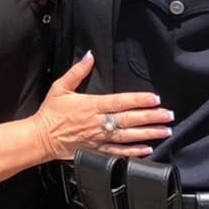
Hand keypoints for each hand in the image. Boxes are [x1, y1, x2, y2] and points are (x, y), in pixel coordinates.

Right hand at [31, 51, 173, 160]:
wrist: (40, 138)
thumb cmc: (51, 112)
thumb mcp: (61, 87)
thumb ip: (77, 71)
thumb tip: (90, 56)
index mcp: (92, 105)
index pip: (120, 102)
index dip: (139, 100)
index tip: (155, 99)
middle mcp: (98, 123)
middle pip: (129, 120)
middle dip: (151, 118)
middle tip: (168, 116)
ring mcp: (99, 139)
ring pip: (128, 137)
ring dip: (148, 134)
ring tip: (165, 132)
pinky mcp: (97, 151)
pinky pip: (119, 153)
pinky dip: (134, 152)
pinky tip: (148, 150)